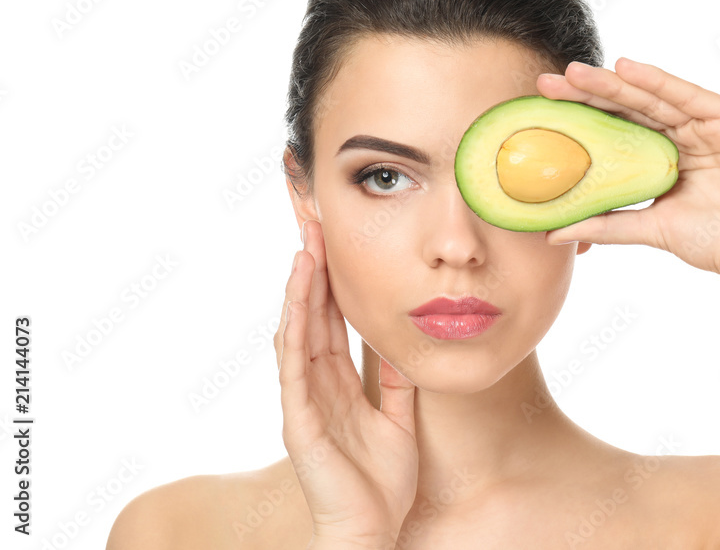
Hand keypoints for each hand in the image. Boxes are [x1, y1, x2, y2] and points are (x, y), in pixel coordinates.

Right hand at [274, 219, 417, 547]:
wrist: (372, 530)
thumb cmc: (381, 481)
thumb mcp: (399, 418)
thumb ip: (397, 382)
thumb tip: (403, 343)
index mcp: (337, 382)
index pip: (332, 319)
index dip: (332, 279)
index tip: (335, 239)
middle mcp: (315, 384)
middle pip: (312, 315)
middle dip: (312, 269)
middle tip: (313, 223)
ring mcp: (303, 400)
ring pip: (298, 332)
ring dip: (300, 290)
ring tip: (305, 248)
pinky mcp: (298, 421)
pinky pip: (294, 367)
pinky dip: (296, 330)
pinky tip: (298, 300)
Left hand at [537, 57, 719, 292]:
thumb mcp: (653, 229)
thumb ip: (607, 225)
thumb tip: (554, 233)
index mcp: (667, 157)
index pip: (618, 129)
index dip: (582, 117)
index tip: (542, 110)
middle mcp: (687, 135)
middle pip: (630, 108)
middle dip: (588, 94)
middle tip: (546, 83)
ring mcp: (712, 125)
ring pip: (655, 98)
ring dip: (614, 83)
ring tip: (575, 72)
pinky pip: (691, 97)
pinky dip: (660, 82)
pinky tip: (628, 69)